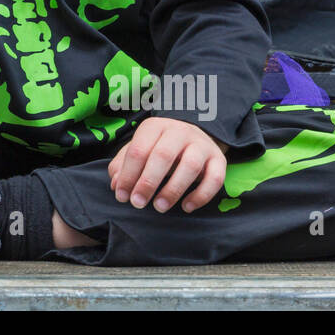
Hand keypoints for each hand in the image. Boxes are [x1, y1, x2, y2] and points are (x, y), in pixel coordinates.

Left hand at [108, 117, 228, 213]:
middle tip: (138, 203)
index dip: (128, 175)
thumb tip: (116, 185)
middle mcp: (180, 131)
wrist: (193, 136)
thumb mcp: (139, 149)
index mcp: (155, 126)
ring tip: (160, 207)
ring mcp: (201, 144)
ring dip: (173, 189)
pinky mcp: (219, 159)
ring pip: (190, 166)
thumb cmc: (159, 147)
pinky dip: (201, 195)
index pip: (139, 150)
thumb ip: (123, 165)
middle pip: (163, 155)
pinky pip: (215, 178)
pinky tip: (187, 207)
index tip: (122, 196)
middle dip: (148, 182)